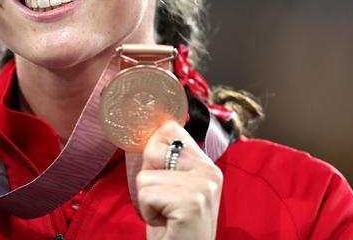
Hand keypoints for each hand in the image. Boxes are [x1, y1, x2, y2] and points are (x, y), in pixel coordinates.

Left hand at [137, 121, 222, 239]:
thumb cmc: (172, 226)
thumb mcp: (171, 187)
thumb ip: (164, 160)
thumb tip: (142, 126)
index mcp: (206, 164)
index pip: (169, 128)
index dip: (153, 152)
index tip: (162, 180)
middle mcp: (209, 171)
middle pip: (153, 149)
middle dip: (148, 179)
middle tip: (164, 202)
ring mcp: (203, 186)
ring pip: (145, 176)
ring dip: (147, 199)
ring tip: (166, 214)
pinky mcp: (192, 202)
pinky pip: (146, 194)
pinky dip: (147, 212)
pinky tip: (166, 223)